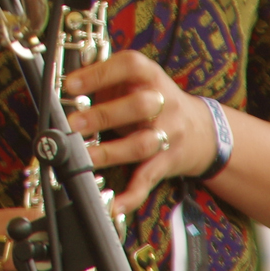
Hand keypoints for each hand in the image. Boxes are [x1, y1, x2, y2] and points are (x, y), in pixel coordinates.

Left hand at [63, 50, 212, 214]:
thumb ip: (106, 78)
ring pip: (141, 144)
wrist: (203, 130)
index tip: (72, 84)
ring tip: (83, 157)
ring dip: (110, 153)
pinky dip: (131, 195)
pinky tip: (114, 204)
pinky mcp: (166, 162)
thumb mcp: (137, 80)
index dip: (100, 73)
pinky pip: (148, 179)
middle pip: (139, 107)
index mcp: (151, 77)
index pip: (130, 66)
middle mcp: (163, 104)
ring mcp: (167, 134)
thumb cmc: (155, 100)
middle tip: (73, 123)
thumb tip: (66, 83)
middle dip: (104, 115)